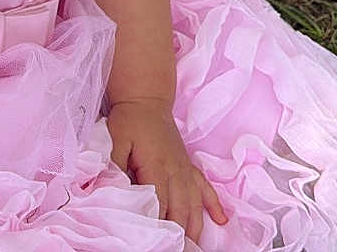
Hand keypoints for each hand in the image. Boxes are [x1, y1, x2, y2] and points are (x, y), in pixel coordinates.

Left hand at [107, 98, 226, 243]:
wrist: (146, 99)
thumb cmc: (129, 119)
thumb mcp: (115, 139)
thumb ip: (115, 165)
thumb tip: (116, 189)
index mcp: (157, 166)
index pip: (160, 204)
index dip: (159, 224)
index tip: (157, 240)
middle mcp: (176, 170)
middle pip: (181, 208)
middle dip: (179, 231)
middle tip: (177, 248)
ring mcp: (185, 168)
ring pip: (195, 203)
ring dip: (196, 225)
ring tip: (193, 244)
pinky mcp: (188, 165)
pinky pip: (205, 187)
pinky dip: (214, 204)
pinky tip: (221, 220)